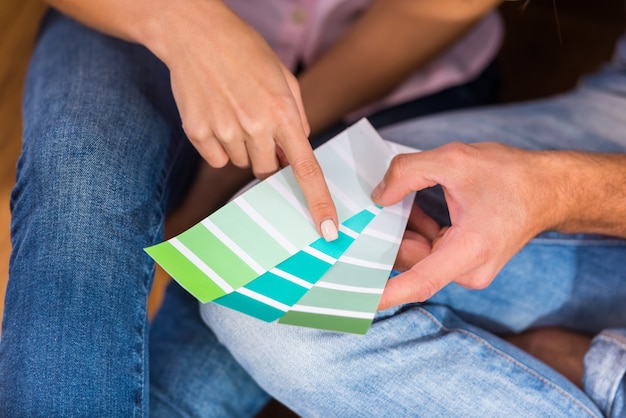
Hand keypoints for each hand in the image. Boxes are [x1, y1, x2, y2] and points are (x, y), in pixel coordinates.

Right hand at [153, 0, 336, 237]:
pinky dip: (219, 146)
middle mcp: (254, 125)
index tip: (328, 229)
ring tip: (234, 111)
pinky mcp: (197, 131)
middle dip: (268, 157)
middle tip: (258, 126)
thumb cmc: (244, 51)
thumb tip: (297, 152)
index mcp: (282, 112)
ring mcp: (223, 130)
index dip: (318, 202)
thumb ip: (297, 116)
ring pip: (240, 164)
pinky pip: (216, 159)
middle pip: (267, 171)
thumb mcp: (283, 77)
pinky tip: (216, 116)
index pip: (306, 168)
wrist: (194, 33)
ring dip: (242, 148)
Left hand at [372, 142, 560, 308]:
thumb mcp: (454, 160)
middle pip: (412, 262)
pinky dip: (417, 232)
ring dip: (403, 231)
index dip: (387, 294)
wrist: (548, 188)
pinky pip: (430, 251)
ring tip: (393, 201)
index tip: (358, 302)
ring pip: (419, 256)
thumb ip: (408, 173)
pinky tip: (411, 208)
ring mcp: (469, 269)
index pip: (420, 282)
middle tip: (366, 214)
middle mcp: (469, 269)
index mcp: (469, 250)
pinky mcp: (467, 262)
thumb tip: (378, 196)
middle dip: (387, 239)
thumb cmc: (510, 176)